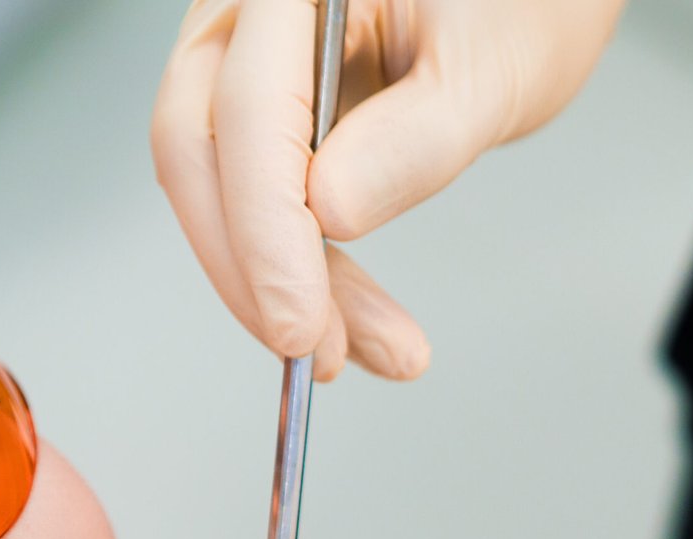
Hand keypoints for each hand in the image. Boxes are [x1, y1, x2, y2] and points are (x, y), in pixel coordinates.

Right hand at [150, 0, 624, 379]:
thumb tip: (329, 213)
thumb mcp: (493, 67)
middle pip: (199, 152)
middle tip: (315, 350)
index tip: (299, 321)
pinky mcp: (259, 116)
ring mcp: (240, 61)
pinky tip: (346, 322)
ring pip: (217, 189)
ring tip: (357, 350)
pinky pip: (251, 201)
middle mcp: (246, 11)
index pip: (248, 109)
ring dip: (275, 285)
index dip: (266, 230)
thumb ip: (415, 139)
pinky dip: (296, 269)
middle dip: (253, 269)